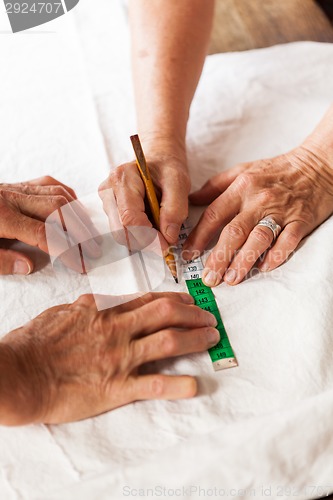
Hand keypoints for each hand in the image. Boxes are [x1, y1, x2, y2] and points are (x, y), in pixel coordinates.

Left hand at [0, 176, 99, 274]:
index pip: (43, 234)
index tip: (80, 264)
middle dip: (80, 232)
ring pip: (57, 195)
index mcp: (2, 217)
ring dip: (78, 215)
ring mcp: (17, 188)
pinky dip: (67, 195)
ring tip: (90, 234)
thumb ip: (2, 262)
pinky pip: (48, 185)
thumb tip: (30, 266)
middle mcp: (13, 198)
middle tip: (93, 251)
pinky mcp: (18, 184)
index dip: (65, 250)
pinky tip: (76, 209)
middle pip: (57, 211)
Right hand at [0, 292, 218, 424]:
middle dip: (193, 313)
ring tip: (212, 338)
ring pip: (168, 342)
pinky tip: (195, 386)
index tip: (189, 300)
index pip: (147, 299)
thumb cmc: (34, 342)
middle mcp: (116, 328)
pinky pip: (154, 385)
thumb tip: (98, 304)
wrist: (19, 373)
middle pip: (166, 313)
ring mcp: (119, 356)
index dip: (174, 298)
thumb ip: (87, 308)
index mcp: (103, 309)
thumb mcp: (61, 313)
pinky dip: (178, 386)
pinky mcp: (116, 387)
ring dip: (195, 339)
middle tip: (209, 317)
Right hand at [100, 149, 189, 245]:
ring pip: (121, 234)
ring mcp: (106, 201)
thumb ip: (175, 209)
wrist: (157, 159)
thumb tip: (168, 236)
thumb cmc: (166, 167)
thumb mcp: (179, 182)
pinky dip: (139, 234)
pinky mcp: (110, 210)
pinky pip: (122, 231)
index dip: (149, 237)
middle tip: (165, 239)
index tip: (166, 244)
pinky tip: (150, 223)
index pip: (130, 219)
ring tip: (159, 225)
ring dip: (142, 238)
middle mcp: (108, 190)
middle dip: (145, 241)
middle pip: (121, 231)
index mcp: (122, 178)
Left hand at [183, 146, 332, 285]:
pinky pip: (287, 241)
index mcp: (242, 186)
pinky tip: (263, 268)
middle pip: (234, 232)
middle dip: (218, 257)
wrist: (318, 165)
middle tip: (209, 278)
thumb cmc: (276, 170)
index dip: (198, 236)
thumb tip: (191, 200)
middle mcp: (259, 200)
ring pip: (258, 239)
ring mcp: (281, 211)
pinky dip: (275, 256)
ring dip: (243, 262)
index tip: (188, 254)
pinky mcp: (301, 221)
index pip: (214, 215)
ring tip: (231, 279)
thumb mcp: (243, 170)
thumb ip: (215, 186)